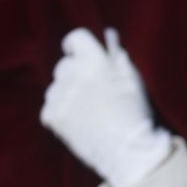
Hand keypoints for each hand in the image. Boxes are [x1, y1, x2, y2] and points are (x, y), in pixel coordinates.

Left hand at [39, 28, 170, 186]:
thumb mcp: (133, 79)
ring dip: (68, 94)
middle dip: (77, 73)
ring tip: (89, 111)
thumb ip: (117, 55)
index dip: (79, 47)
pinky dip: (62, 113)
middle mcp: (72, 74)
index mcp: (94, 60)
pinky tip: (80, 123)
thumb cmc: (136, 112)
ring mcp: (59, 95)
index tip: (83, 56)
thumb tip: (108, 36)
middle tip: (94, 92)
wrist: (129, 150)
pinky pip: (50, 108)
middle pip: (66, 65)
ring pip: (56, 87)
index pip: (75, 38)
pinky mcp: (51, 116)